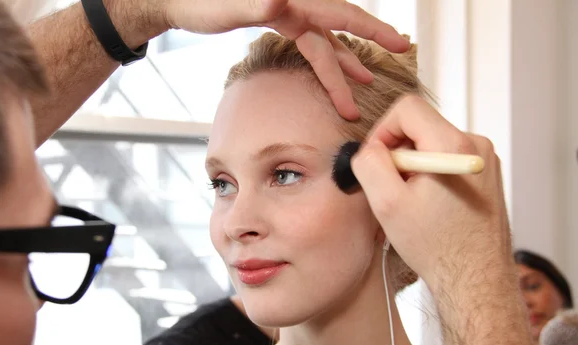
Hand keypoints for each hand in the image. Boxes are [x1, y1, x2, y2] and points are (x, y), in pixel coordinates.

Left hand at [119, 0, 409, 119]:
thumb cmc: (198, 1)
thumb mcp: (223, 7)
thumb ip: (253, 5)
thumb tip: (279, 4)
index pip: (339, 13)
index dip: (371, 29)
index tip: (397, 43)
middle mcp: (295, 3)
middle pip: (340, 26)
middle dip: (369, 44)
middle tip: (400, 56)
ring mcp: (289, 11)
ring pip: (325, 40)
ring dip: (344, 63)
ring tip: (364, 84)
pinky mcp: (280, 19)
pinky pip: (310, 41)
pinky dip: (324, 57)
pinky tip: (334, 69)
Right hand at [350, 95, 512, 288]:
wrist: (475, 278)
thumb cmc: (435, 246)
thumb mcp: (387, 204)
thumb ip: (370, 164)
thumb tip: (368, 148)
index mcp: (454, 145)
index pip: (408, 108)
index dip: (382, 130)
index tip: (376, 160)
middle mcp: (476, 145)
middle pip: (421, 125)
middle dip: (397, 152)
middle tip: (392, 188)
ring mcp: (484, 160)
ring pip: (432, 143)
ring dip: (412, 165)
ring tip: (411, 201)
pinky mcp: (485, 175)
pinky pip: (446, 158)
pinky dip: (429, 174)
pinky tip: (427, 204)